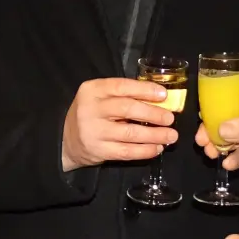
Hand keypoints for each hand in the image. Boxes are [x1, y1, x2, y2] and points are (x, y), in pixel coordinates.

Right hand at [60, 78, 177, 172]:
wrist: (67, 140)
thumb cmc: (92, 113)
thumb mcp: (100, 97)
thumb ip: (124, 95)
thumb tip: (161, 99)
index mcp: (92, 90)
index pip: (121, 86)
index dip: (145, 90)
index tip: (164, 95)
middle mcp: (90, 109)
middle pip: (127, 109)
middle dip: (153, 114)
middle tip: (170, 118)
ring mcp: (93, 131)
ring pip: (130, 133)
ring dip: (155, 135)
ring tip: (171, 135)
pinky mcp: (98, 150)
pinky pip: (127, 152)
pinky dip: (145, 151)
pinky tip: (157, 148)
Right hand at [194, 85, 238, 185]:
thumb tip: (221, 129)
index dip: (221, 103)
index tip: (203, 113)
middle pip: (233, 117)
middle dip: (216, 127)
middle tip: (201, 139)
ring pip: (236, 137)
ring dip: (222, 145)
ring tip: (210, 153)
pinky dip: (235, 158)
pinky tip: (228, 164)